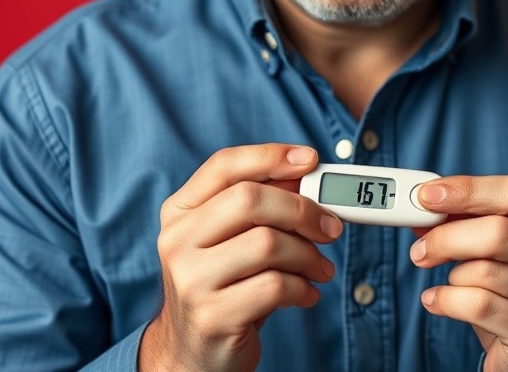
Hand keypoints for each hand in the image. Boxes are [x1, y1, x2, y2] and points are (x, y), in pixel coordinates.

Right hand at [139, 144, 342, 370]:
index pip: (224, 166)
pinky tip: (305, 294)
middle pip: (250, 200)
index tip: (312, 159)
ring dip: (309, 256)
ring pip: (268, 244)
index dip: (271, 156)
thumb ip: (262, 207)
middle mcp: (177, 241)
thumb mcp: (233, 240)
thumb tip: (308, 175)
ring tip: (320, 269)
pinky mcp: (212, 316)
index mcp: (180, 212)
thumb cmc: (225, 286)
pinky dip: (303, 288)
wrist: (193, 352)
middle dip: (302, 209)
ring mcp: (190, 280)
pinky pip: (275, 287)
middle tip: (331, 227)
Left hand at [410, 175, 507, 371]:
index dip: (467, 190)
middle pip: (497, 231)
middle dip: (446, 237)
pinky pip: (476, 305)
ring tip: (451, 284)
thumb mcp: (502, 249)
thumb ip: (468, 221)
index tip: (426, 195)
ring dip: (451, 276)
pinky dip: (445, 300)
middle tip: (420, 249)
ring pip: (483, 270)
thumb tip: (424, 205)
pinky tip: (437, 300)